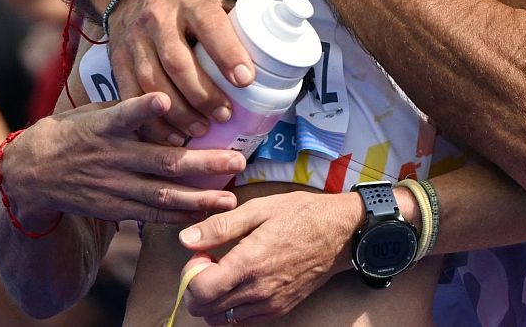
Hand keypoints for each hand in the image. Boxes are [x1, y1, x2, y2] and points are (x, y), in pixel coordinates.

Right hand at [0, 93, 243, 226]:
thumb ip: (127, 109)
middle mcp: (111, 157)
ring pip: (163, 195)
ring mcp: (114, 186)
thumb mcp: (92, 112)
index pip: (123, 114)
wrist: (34, 173)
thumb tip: (169, 94)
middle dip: (202, 163)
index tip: (164, 99)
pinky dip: (179, 214)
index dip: (143, 108)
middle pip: (162, 161)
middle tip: (236, 160)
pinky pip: (152, 214)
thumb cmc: (72, 133)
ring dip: (199, 197)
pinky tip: (205, 214)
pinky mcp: (114, 208)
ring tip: (229, 198)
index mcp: (103, 127)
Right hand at [108, 0, 252, 144]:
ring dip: (179, 112)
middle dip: (202, 94)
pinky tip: (171, 135)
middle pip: (178, 61)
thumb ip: (236, 27)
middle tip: (224, 115)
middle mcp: (158, 19)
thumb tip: (275, 58)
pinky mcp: (117, 60)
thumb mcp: (212, 3)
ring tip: (200, 130)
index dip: (228, 53)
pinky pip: (131, 96)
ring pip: (153, 82)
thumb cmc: (186, 7)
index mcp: (190, 2)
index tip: (246, 80)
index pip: (210, 25)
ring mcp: (134, 40)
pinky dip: (151, 121)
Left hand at [178, 191, 361, 323]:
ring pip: (221, 319)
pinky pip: (243, 320)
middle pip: (205, 310)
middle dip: (196, 288)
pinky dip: (231, 307)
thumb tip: (186, 239)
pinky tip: (240, 282)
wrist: (340, 233)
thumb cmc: (300, 215)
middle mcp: (258, 290)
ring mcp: (270, 304)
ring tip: (223, 272)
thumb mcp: (258, 209)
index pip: (200, 290)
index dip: (190, 273)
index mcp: (249, 263)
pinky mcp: (279, 309)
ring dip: (212, 300)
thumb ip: (219, 227)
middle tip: (208, 263)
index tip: (201, 254)